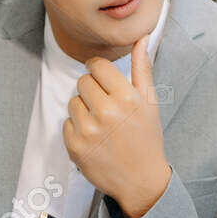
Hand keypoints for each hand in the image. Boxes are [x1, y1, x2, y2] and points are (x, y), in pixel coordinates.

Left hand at [63, 36, 170, 217]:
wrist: (141, 180)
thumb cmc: (147, 138)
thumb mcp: (150, 102)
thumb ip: (142, 67)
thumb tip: (141, 37)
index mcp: (126, 97)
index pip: (97, 66)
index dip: (100, 71)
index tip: (104, 80)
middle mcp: (106, 112)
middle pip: (83, 81)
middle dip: (93, 90)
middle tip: (107, 106)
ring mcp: (88, 131)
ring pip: (73, 101)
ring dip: (84, 109)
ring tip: (101, 124)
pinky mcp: (74, 146)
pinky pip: (66, 123)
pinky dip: (77, 128)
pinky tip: (94, 139)